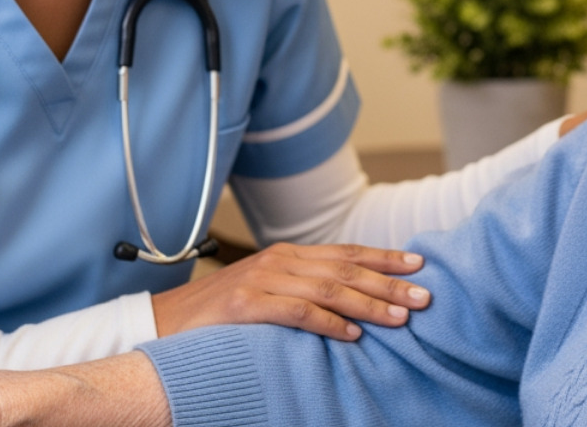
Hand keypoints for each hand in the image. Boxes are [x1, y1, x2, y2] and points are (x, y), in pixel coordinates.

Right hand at [151, 241, 430, 340]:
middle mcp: (279, 261)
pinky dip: (328, 323)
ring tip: (400, 318)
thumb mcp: (267, 293)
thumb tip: (351, 303)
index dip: (384, 258)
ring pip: (328, 289)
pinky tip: (352, 335)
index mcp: (288, 255)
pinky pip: (296, 312)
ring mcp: (261, 280)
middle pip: (346, 269)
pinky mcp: (244, 304)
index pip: (347, 252)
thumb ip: (304, 291)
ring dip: (368, 304)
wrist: (162, 324)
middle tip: (424, 296)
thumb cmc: (220, 315)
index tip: (419, 265)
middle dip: (389, 283)